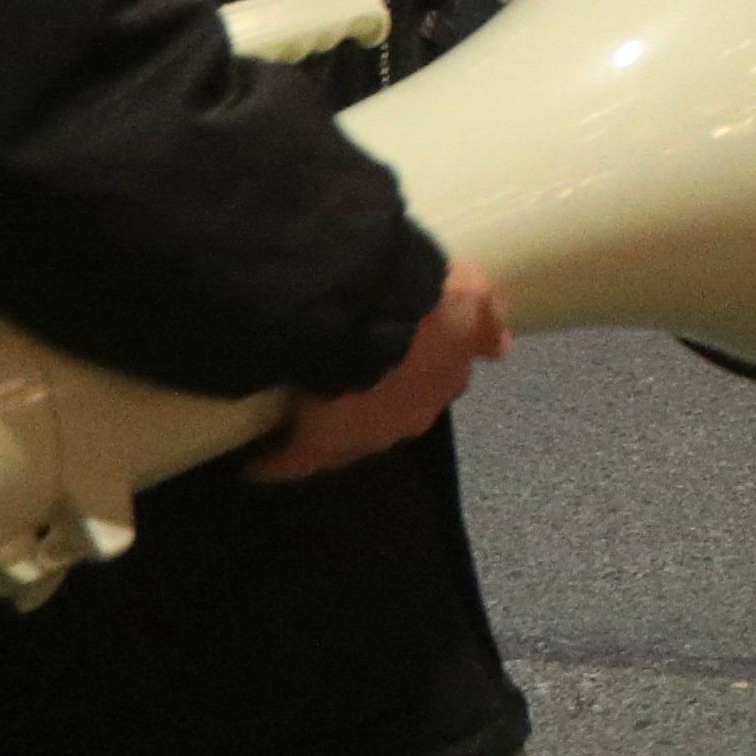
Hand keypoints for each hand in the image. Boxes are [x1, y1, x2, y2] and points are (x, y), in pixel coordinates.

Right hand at [250, 257, 508, 481]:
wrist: (369, 313)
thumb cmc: (420, 295)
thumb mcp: (467, 290)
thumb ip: (484, 315)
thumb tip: (500, 348)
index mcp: (447, 376)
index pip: (437, 383)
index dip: (417, 374)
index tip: (396, 369)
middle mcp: (414, 414)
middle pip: (393, 414)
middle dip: (374, 404)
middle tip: (343, 392)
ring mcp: (367, 435)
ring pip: (346, 439)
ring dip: (328, 429)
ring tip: (297, 422)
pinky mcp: (319, 445)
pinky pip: (295, 458)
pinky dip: (277, 460)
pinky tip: (255, 465)